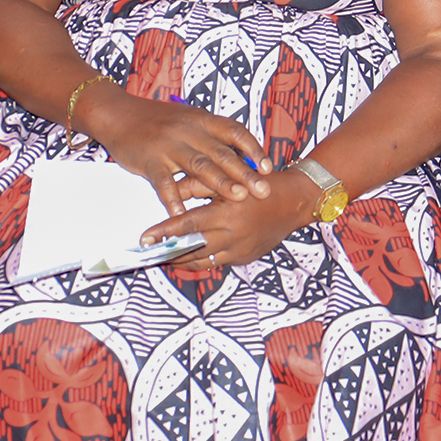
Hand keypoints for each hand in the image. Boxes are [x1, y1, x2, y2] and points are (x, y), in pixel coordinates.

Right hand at [79, 80, 270, 218]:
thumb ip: (210, 134)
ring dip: (220, 183)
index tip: (268, 167)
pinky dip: (174, 199)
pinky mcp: (150, 161)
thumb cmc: (156, 119)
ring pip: (199, 166)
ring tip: (239, 197)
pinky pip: (164, 183)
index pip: (234, 131)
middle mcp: (188, 131)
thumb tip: (240, 151)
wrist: (118, 113)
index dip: (253, 149)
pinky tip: (183, 214)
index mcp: (201, 119)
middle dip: (245, 173)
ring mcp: (169, 146)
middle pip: (221, 153)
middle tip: (264, 190)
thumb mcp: (187, 118)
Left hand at [143, 169, 320, 268]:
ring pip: (204, 262)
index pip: (189, 226)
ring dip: (182, 260)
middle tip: (148, 253)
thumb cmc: (262, 184)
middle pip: (193, 250)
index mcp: (228, 213)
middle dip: (168, 252)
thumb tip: (171, 190)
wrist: (295, 202)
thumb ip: (199, 184)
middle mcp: (234, 236)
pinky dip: (202, 260)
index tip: (145, 238)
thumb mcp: (230, 177)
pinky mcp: (247, 258)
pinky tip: (188, 256)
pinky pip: (219, 262)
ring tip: (163, 257)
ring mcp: (241, 250)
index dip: (165, 233)